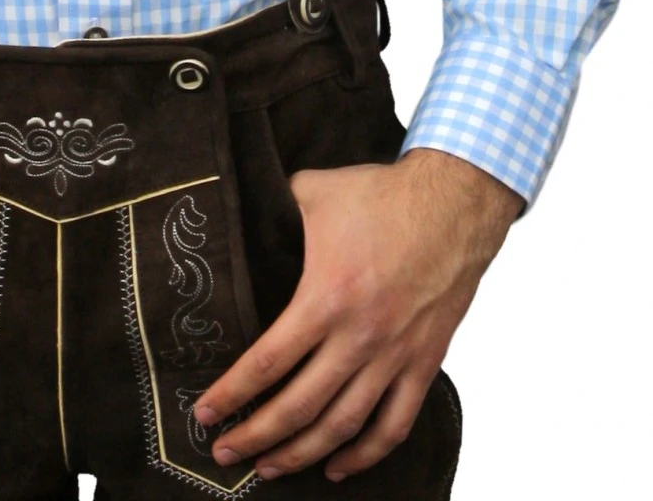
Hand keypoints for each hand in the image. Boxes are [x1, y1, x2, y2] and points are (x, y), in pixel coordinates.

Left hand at [192, 147, 522, 481]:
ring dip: (303, 454)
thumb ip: (272, 212)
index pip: (268, 362)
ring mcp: (395, 355)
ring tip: (269, 468)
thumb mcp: (312, 192)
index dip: (233, 394)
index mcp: (326, 297)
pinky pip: (395, 424)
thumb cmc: (382, 195)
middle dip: (255, 437)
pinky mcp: (424, 362)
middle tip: (224, 452)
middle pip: (299, 406)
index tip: (205, 413)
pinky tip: (338, 467)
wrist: (454, 204)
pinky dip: (366, 454)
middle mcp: (360, 336)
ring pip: (343, 426)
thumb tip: (238, 215)